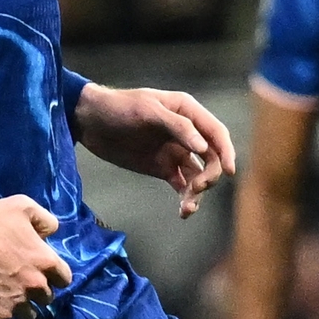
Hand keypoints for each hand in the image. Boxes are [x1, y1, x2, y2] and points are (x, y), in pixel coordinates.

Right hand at [0, 194, 71, 318]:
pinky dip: (4, 311)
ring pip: (30, 314)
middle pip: (48, 296)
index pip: (64, 278)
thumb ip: (45, 220)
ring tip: (10, 294)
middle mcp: (36, 286)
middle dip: (38, 289)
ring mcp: (17, 302)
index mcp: (46, 262)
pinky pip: (9, 318)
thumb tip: (51, 233)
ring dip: (24, 305)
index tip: (42, 271)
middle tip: (23, 280)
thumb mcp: (23, 206)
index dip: (54, 275)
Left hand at [74, 83, 237, 216]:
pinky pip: (183, 186)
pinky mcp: (163, 168)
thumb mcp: (147, 111)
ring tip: (188, 206)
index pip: (216, 133)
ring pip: (199, 175)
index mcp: (188, 112)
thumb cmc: (119, 107)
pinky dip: (186, 198)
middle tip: (198, 187)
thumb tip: (202, 146)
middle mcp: (187, 133)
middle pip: (212, 157)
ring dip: (199, 191)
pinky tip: (184, 211)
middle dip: (211, 175)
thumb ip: (177, 126)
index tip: (229, 171)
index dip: (226, 151)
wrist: (90, 121)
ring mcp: (176, 152)